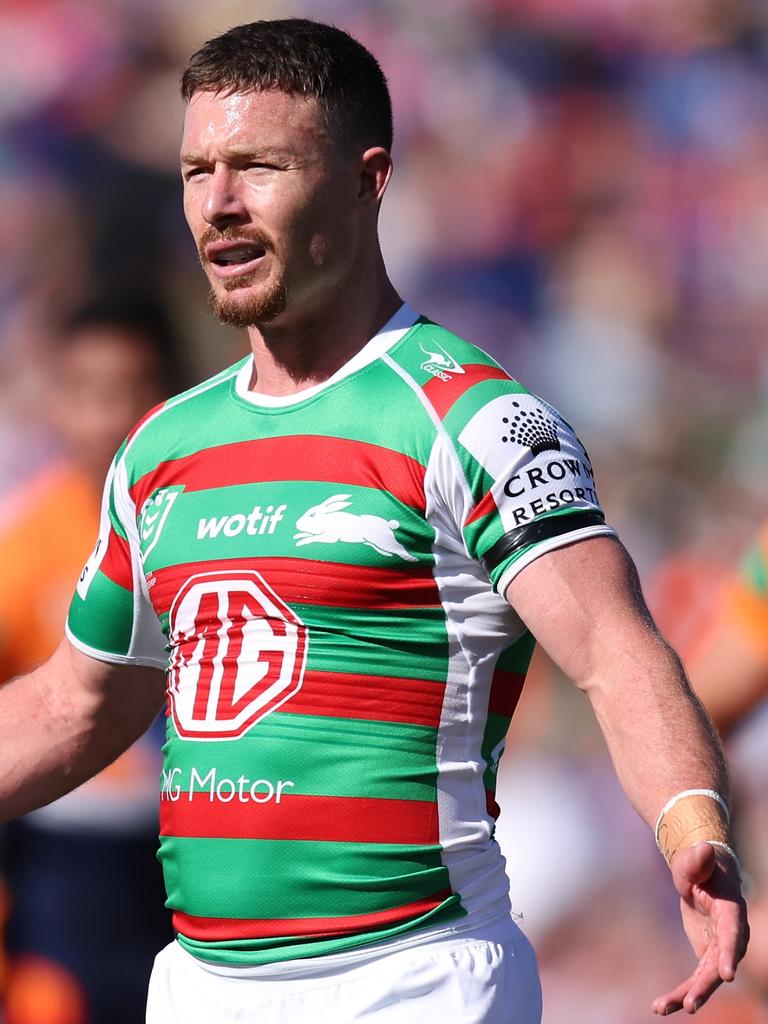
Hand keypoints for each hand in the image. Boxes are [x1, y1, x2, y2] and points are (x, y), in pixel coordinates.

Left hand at [652, 842, 749, 1014]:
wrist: (704, 876)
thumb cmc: (700, 866)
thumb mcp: (694, 862)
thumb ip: (696, 861)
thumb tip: (702, 850)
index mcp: (730, 911)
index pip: (733, 934)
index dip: (731, 953)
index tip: (727, 975)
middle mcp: (729, 936)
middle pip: (719, 965)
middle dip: (706, 986)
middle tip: (690, 1004)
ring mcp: (718, 950)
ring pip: (706, 979)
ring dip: (687, 995)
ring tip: (661, 1008)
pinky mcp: (706, 957)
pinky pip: (694, 980)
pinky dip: (678, 993)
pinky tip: (659, 1006)